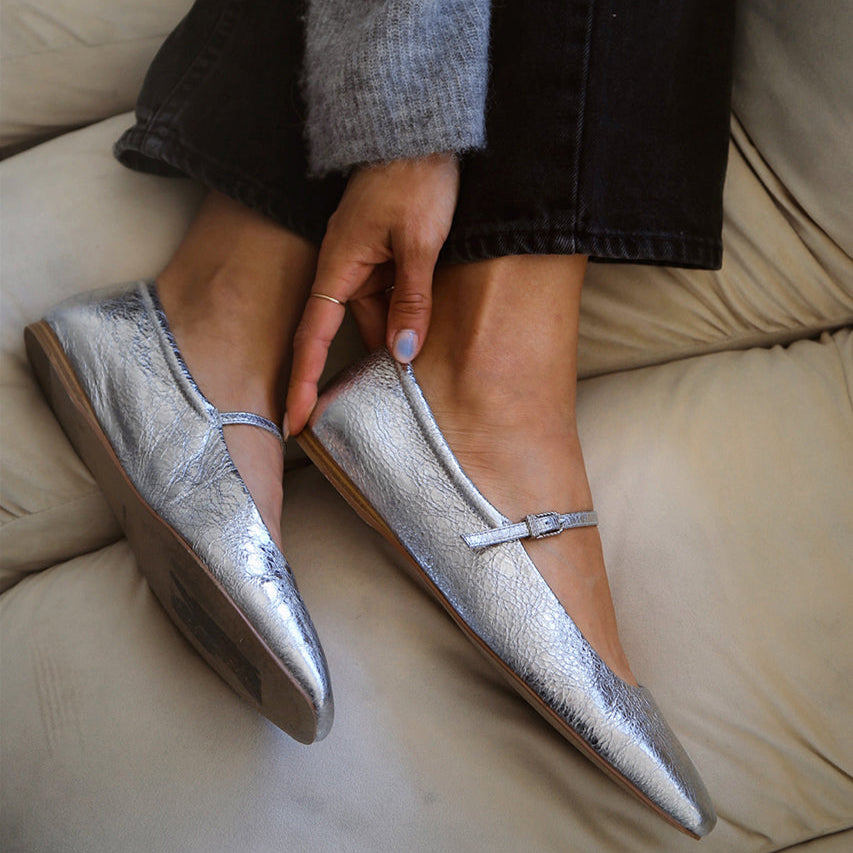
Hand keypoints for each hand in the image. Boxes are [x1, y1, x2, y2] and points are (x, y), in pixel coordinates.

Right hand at [285, 153, 459, 434]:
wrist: (421, 133)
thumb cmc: (414, 179)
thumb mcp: (420, 243)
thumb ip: (412, 300)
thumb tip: (402, 355)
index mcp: (339, 267)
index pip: (312, 338)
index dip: (304, 382)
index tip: (296, 420)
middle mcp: (344, 269)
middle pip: (344, 332)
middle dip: (355, 367)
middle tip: (359, 412)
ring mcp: (362, 263)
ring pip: (373, 315)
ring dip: (390, 338)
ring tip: (410, 371)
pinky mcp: (381, 256)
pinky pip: (387, 298)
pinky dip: (401, 316)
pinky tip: (418, 333)